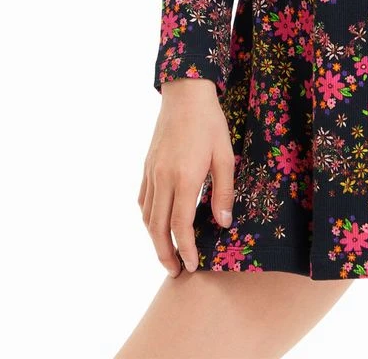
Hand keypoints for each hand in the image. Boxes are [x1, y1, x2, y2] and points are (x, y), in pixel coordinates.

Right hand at [139, 77, 235, 276]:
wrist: (185, 94)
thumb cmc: (210, 123)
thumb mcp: (225, 155)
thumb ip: (223, 191)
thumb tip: (223, 223)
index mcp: (184, 178)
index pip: (180, 225)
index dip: (185, 249)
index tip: (192, 266)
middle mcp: (163, 179)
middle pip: (158, 228)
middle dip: (166, 254)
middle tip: (176, 272)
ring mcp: (151, 173)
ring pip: (147, 216)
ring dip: (155, 239)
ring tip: (167, 253)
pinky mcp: (147, 166)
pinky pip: (143, 200)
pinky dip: (148, 218)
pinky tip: (157, 223)